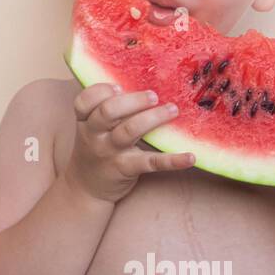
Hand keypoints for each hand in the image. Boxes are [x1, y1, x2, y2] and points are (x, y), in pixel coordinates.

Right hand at [63, 83, 195, 204]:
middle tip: (154, 96)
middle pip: (108, 111)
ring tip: (173, 109)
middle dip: (133, 101)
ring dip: (153, 118)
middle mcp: (94, 135)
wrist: (86, 188)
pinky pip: (151, 163)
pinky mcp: (126, 169)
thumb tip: (141, 86)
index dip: (101, 91)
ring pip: (129, 131)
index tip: (119, 86)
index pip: (84, 101)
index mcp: (85, 121)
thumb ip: (107, 109)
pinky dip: (172, 160)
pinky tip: (190, 157)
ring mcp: (109, 152)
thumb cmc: (95, 149)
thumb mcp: (92, 129)